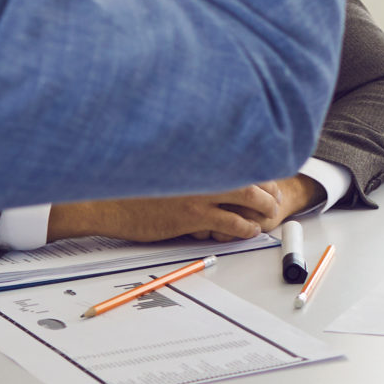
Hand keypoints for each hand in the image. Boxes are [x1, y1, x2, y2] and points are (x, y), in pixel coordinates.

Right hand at [48, 177, 321, 244]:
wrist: (108, 202)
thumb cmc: (132, 184)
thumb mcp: (162, 164)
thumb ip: (189, 163)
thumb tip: (209, 168)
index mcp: (197, 153)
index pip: (241, 155)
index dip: (260, 168)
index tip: (268, 177)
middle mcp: (203, 168)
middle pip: (251, 175)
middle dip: (268, 189)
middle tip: (275, 200)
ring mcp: (199, 191)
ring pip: (248, 198)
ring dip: (263, 208)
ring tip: (268, 216)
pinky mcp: (193, 215)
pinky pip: (231, 222)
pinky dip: (244, 227)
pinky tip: (247, 230)